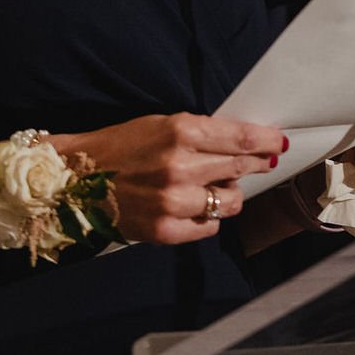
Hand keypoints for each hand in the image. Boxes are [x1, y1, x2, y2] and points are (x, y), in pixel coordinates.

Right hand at [57, 113, 285, 244]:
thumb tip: (245, 144)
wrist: (74, 180)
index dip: (266, 140)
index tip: (280, 142)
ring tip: (210, 187)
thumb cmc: (118, 147)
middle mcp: (180, 166)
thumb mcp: (159, 124)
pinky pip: (210, 227)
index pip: (240, 138)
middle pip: (240, 168)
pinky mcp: (167, 230)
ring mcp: (174, 201)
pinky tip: (191, 208)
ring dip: (227, 195)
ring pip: (230, 202)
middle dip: (255, 164)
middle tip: (261, 162)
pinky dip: (207, 218)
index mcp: (179, 131)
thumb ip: (201, 134)